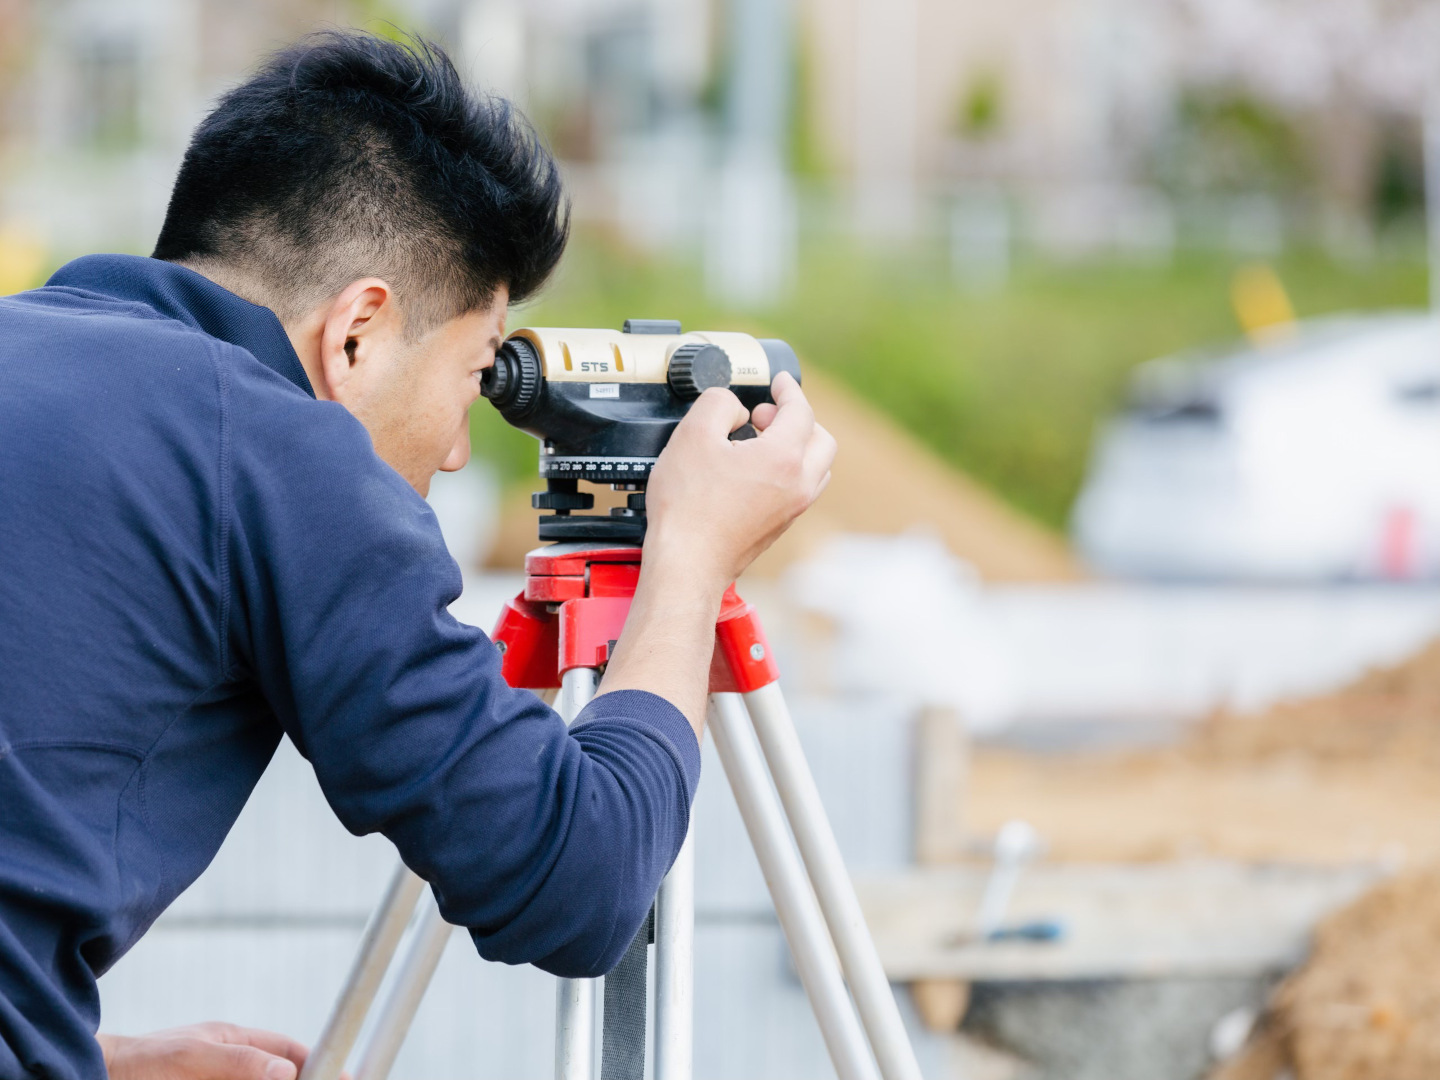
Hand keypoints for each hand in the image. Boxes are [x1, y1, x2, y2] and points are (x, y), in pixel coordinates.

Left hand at [98, 1023, 312, 1079]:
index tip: (344, 1076)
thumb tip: (287, 1073)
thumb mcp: (190, 1057)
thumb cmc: (138, 1061)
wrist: (92, 1078)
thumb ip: (238, 1062)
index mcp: (235, 1043)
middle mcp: (231, 1069)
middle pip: (277, 1077)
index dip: (319, 1064)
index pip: (290, 1054)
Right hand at [645, 372, 834, 589]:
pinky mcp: (780, 526)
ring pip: (816, 468)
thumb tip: (734, 408)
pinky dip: (788, 470)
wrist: (687, 563)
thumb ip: (718, 403)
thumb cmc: (688, 508)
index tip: (779, 382)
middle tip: (763, 414)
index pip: (801, 411)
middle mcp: (798, 485)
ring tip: (758, 441)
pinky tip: (752, 470)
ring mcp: (792, 509)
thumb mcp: (692, 434)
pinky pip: (800, 488)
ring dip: (797, 446)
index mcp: (784, 459)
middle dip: (796, 419)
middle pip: (820, 440)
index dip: (788, 389)